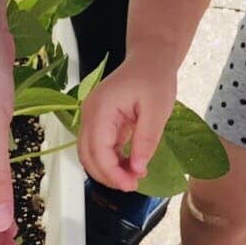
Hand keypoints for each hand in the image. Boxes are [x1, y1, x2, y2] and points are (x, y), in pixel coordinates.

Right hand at [78, 55, 176, 190]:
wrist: (150, 59)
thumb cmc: (154, 78)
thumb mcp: (158, 109)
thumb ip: (146, 140)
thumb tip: (138, 169)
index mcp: (101, 109)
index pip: (98, 151)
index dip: (112, 173)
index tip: (132, 185)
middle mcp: (89, 114)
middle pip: (87, 156)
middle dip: (108, 176)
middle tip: (134, 185)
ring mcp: (92, 118)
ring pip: (90, 155)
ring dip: (108, 171)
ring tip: (134, 177)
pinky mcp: (99, 123)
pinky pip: (99, 148)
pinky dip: (111, 161)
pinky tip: (130, 166)